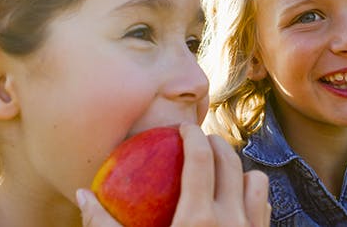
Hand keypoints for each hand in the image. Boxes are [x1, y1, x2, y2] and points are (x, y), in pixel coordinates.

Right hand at [78, 123, 270, 226]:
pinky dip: (253, 194)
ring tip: (220, 171)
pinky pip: (265, 206)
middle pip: (231, 161)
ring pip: (256, 180)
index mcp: (200, 219)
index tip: (184, 129)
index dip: (194, 136)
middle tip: (200, 141)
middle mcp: (233, 219)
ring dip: (240, 169)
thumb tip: (82, 195)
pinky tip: (235, 202)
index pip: (202, 159)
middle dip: (216, 144)